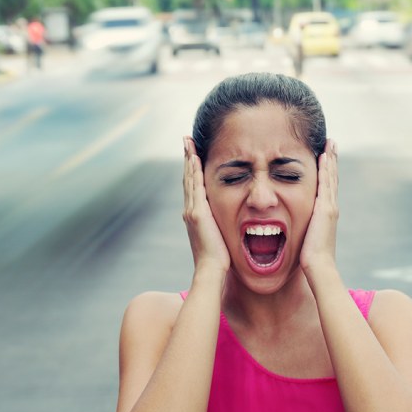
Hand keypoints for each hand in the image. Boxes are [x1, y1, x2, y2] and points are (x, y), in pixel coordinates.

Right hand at [182, 137, 230, 275]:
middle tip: (186, 140)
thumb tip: (225, 224)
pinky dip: (194, 171)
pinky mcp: (197, 213)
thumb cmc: (218, 260)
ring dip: (189, 159)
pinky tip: (195, 158)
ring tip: (188, 143)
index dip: (192, 170)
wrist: (212, 271)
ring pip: (189, 179)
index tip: (193, 154)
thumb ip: (218, 227)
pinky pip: (195, 186)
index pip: (193, 187)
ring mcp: (192, 211)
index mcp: (195, 216)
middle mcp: (190, 211)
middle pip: (188, 178)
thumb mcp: (218, 237)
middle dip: (187, 158)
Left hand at [300, 139, 338, 274]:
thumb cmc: (310, 259)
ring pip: (331, 177)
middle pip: (332, 178)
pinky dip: (326, 169)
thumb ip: (303, 230)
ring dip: (330, 159)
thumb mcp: (306, 239)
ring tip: (330, 144)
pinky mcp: (326, 209)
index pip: (326, 188)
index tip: (326, 157)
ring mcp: (330, 207)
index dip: (327, 172)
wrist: (318, 266)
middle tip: (331, 144)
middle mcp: (330, 208)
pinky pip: (326, 183)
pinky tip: (324, 156)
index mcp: (325, 214)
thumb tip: (296, 230)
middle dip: (331, 161)